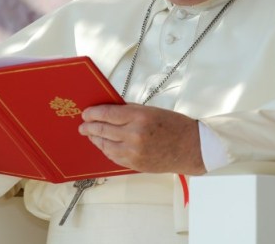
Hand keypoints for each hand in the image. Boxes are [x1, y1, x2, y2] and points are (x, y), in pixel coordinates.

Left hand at [79, 104, 205, 174]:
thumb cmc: (174, 126)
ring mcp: (134, 151)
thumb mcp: (152, 111)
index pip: (107, 113)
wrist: (191, 148)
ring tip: (90, 134)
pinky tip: (103, 145)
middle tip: (82, 125)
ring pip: (105, 144)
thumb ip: (130, 111)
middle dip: (89, 126)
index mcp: (140, 116)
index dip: (93, 113)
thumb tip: (109, 110)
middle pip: (103, 129)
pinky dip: (106, 149)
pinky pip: (113, 156)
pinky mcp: (134, 164)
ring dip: (95, 138)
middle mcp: (135, 134)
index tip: (86, 113)